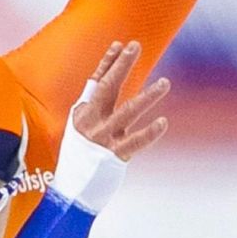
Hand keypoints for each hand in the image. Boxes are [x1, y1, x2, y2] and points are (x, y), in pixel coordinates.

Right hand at [70, 41, 169, 162]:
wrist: (71, 192)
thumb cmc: (80, 159)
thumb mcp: (81, 129)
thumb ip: (94, 109)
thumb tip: (104, 83)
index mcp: (82, 114)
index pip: (96, 81)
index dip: (109, 62)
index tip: (121, 45)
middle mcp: (91, 122)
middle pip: (108, 88)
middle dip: (122, 65)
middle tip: (136, 46)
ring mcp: (102, 138)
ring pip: (128, 112)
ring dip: (148, 96)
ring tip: (165, 83)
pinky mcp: (113, 156)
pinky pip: (135, 142)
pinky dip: (150, 133)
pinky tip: (163, 122)